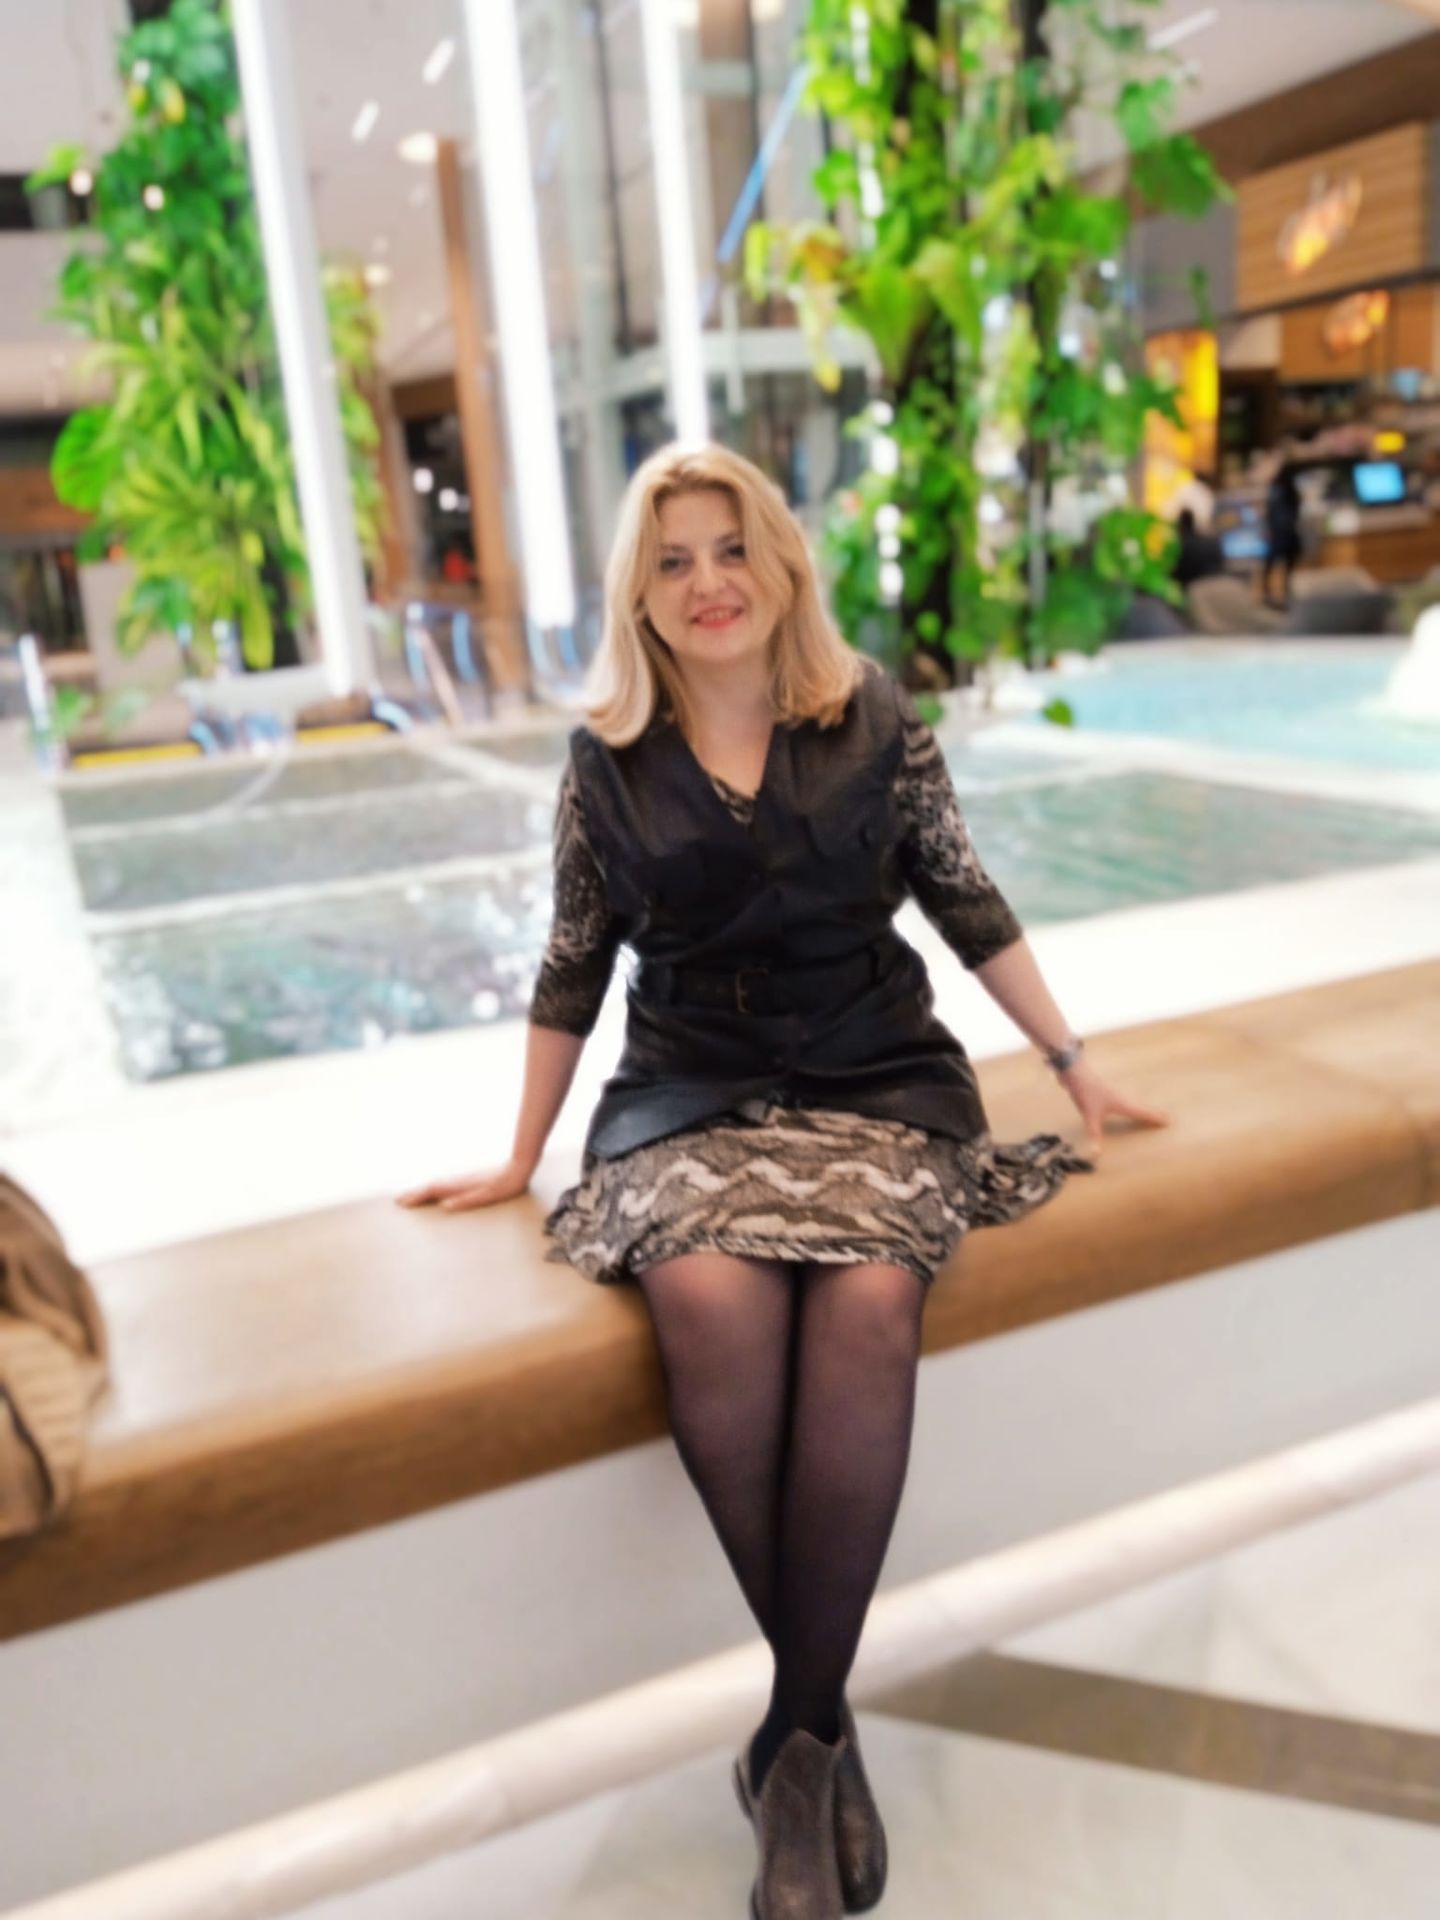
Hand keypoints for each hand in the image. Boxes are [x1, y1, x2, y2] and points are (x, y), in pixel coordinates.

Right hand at [396, 1156, 534, 1211]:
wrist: (517, 1167)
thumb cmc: (505, 1185)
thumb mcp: (488, 1196)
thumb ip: (467, 1200)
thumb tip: (445, 1206)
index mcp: (459, 1185)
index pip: (432, 1191)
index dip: (417, 1196)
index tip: (402, 1203)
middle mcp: (458, 1180)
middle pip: (431, 1186)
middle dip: (414, 1193)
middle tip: (398, 1201)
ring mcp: (462, 1178)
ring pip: (437, 1184)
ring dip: (423, 1190)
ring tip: (411, 1196)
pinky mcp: (468, 1178)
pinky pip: (445, 1184)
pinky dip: (434, 1188)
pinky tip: (436, 1191)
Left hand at [1054, 1058, 1169, 1159]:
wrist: (1074, 1071)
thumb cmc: (1085, 1091)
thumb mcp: (1089, 1115)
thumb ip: (1094, 1134)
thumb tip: (1097, 1155)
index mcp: (1122, 1103)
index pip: (1142, 1113)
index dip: (1154, 1118)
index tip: (1169, 1121)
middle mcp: (1121, 1098)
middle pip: (1141, 1108)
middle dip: (1153, 1114)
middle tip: (1166, 1118)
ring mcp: (1113, 1094)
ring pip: (1133, 1104)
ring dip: (1143, 1109)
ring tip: (1150, 1114)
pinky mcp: (1104, 1093)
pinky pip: (1123, 1102)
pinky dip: (1130, 1107)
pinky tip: (1125, 1108)